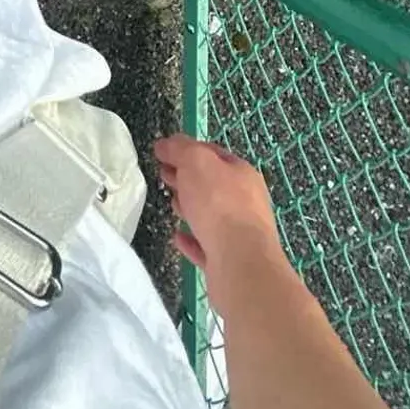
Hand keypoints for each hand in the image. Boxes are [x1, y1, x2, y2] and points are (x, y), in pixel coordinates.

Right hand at [154, 132, 287, 315]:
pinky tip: (178, 236)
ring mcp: (240, 234)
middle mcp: (246, 202)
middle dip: (188, 178)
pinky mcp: (229, 261)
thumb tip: (165, 144)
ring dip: (191, 208)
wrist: (240, 263)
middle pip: (212, 185)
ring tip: (171, 203)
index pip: (213, 154)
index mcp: (242, 174)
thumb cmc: (219, 204)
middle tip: (164, 175)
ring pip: (211, 216)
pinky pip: (206, 246)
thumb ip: (180, 149)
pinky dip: (192, 240)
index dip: (187, 150)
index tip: (162, 152)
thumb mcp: (196, 162)